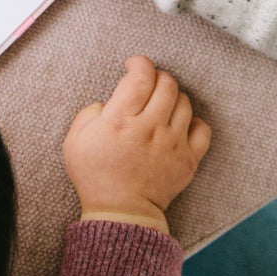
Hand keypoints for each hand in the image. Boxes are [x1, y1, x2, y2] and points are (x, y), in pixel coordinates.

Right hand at [62, 55, 211, 233]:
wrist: (121, 213)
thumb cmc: (95, 176)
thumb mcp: (75, 141)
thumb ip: (88, 113)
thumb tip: (107, 102)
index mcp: (120, 121)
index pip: (140, 77)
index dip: (139, 62)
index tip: (133, 64)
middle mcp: (150, 128)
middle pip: (166, 84)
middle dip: (156, 76)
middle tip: (147, 83)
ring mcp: (172, 144)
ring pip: (184, 102)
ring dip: (172, 96)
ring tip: (161, 103)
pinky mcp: (188, 160)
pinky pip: (202, 128)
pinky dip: (193, 121)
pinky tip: (179, 124)